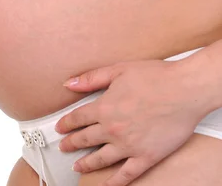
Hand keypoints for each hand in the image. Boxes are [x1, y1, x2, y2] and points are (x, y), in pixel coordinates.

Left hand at [55, 57, 215, 185]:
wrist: (185, 90)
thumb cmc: (156, 77)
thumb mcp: (118, 70)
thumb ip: (91, 78)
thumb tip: (69, 84)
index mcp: (103, 108)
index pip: (77, 119)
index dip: (65, 124)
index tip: (60, 128)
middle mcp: (112, 129)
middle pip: (84, 139)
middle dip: (71, 144)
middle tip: (64, 147)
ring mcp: (128, 145)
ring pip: (100, 159)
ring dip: (86, 163)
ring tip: (77, 167)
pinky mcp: (146, 156)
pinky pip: (127, 174)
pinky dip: (114, 181)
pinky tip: (106, 184)